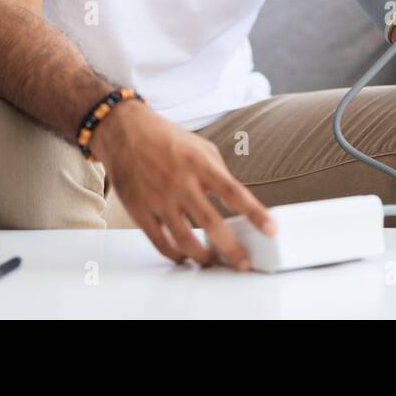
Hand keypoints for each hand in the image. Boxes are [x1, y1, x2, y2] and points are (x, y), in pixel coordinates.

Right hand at [88, 101, 276, 269]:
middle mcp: (180, 182)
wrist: (124, 131)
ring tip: (213, 261)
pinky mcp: (140, 210)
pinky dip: (176, 255)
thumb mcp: (201, 147)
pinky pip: (161, 242)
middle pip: (210, 223)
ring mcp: (158, 198)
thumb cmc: (166, 138)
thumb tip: (236, 201)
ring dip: (202, 257)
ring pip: (184, 239)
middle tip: (244, 264)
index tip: (271, 231)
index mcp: (200, 164)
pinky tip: (185, 257)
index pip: (234, 192)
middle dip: (231, 248)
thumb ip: (219, 173)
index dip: (255, 213)